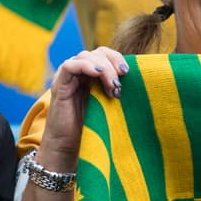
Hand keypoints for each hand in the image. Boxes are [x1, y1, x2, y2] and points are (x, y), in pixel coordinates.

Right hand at [40, 47, 127, 166]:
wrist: (70, 148)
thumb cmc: (92, 129)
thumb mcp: (110, 106)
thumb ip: (116, 90)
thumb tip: (141, 80)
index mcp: (91, 76)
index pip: (104, 54)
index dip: (117, 58)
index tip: (129, 72)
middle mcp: (79, 74)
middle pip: (96, 52)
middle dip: (112, 62)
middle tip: (123, 77)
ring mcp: (68, 78)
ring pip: (84, 56)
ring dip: (102, 67)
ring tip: (112, 85)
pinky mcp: (59, 85)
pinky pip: (70, 66)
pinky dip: (85, 66)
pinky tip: (98, 74)